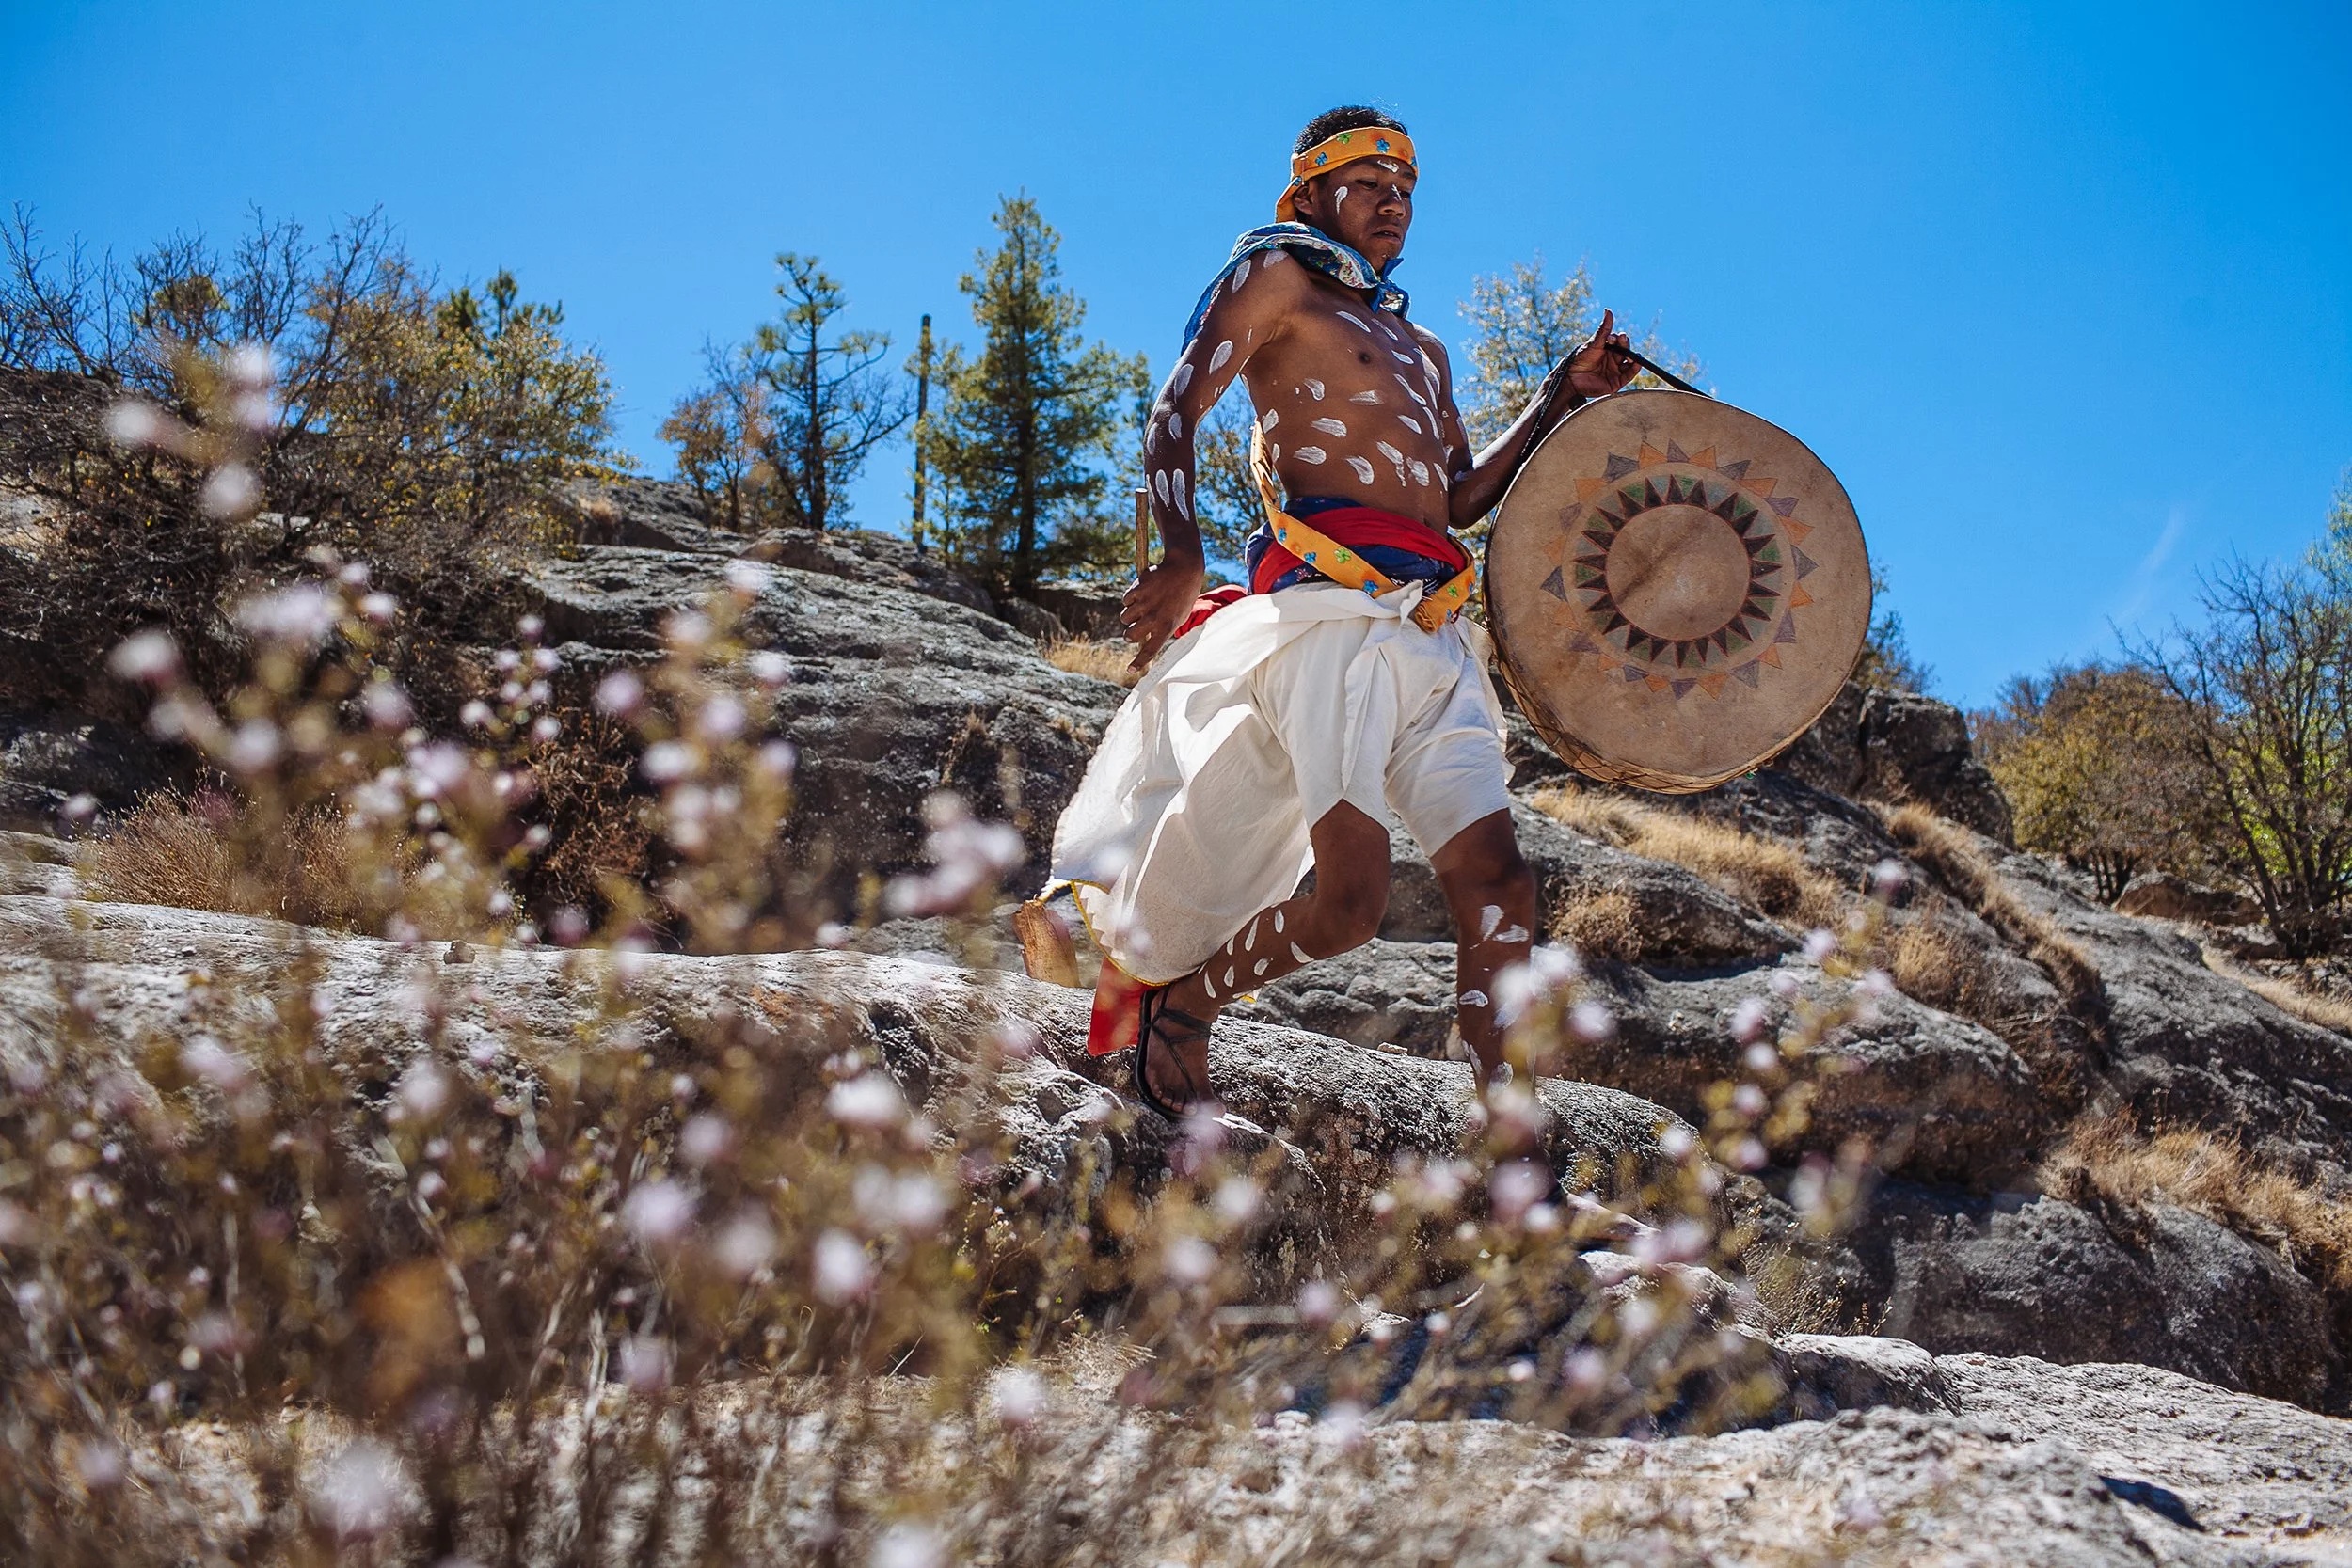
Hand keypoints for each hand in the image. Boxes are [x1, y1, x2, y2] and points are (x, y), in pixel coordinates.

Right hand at [1119, 552, 1206, 672]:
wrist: (1183, 569)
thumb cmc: (1182, 596)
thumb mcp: (1178, 616)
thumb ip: (1162, 630)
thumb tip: (1144, 640)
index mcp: (1167, 627)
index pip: (1150, 650)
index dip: (1139, 662)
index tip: (1130, 670)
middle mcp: (1154, 618)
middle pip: (1129, 636)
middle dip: (1129, 633)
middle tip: (1135, 627)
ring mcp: (1144, 604)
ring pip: (1125, 618)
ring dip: (1130, 614)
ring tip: (1144, 605)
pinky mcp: (1137, 590)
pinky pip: (1125, 601)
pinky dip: (1131, 598)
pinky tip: (1144, 591)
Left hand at [1563, 308, 1639, 398]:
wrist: (1571, 378)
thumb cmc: (1580, 359)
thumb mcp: (1593, 343)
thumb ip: (1603, 329)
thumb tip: (1608, 310)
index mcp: (1607, 349)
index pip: (1618, 341)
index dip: (1618, 338)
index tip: (1612, 338)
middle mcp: (1612, 359)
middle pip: (1625, 350)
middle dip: (1625, 345)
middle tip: (1621, 340)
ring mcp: (1615, 370)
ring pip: (1630, 362)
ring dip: (1634, 357)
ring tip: (1633, 355)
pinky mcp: (1616, 382)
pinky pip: (1629, 374)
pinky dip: (1635, 368)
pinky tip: (1637, 363)